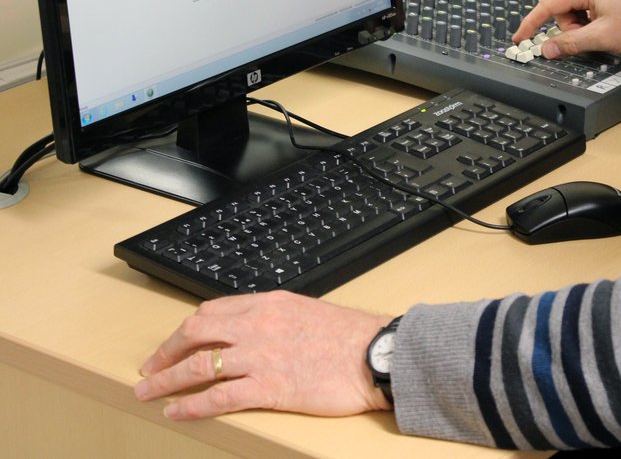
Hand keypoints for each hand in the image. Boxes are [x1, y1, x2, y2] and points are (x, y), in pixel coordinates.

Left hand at [134, 291, 392, 419]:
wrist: (377, 355)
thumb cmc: (351, 337)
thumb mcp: (308, 311)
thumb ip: (276, 318)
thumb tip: (252, 331)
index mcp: (269, 303)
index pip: (213, 311)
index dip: (186, 329)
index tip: (175, 343)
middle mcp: (259, 325)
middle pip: (196, 332)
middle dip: (166, 352)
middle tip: (150, 368)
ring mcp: (262, 356)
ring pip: (199, 366)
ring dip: (166, 381)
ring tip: (148, 393)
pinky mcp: (270, 388)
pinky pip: (218, 397)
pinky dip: (191, 406)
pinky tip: (177, 412)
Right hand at [512, 0, 620, 58]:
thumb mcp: (603, 36)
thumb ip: (571, 43)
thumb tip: (548, 49)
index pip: (549, 4)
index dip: (532, 22)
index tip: (520, 37)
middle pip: (563, 11)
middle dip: (571, 29)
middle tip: (590, 38)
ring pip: (576, 15)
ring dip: (583, 29)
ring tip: (604, 34)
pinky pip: (589, 14)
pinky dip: (592, 26)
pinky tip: (608, 30)